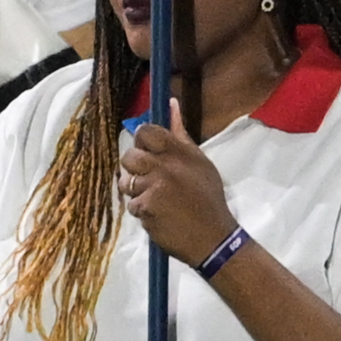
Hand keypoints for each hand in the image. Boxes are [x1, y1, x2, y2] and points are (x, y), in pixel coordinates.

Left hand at [118, 120, 239, 264]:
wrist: (213, 237)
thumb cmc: (207, 198)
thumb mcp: (200, 162)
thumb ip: (181, 134)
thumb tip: (170, 103)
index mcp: (182, 152)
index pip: (146, 132)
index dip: (142, 140)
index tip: (147, 151)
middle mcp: (167, 166)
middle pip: (129, 156)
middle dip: (135, 169)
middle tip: (150, 179)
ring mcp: (155, 186)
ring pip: (127, 182)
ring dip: (137, 192)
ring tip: (158, 199)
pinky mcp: (146, 206)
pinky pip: (131, 204)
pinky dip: (142, 211)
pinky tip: (158, 214)